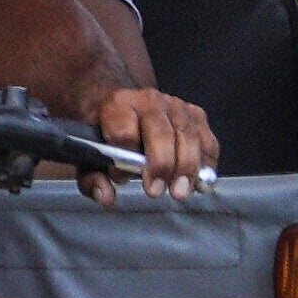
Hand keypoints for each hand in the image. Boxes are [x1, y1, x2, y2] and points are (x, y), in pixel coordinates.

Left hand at [94, 87, 220, 189]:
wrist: (126, 107)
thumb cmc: (108, 135)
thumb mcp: (90, 155)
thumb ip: (92, 178)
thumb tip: (105, 197)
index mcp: (118, 104)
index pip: (124, 131)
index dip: (123, 156)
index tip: (120, 177)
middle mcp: (149, 100)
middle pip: (160, 132)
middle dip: (160, 164)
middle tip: (155, 191)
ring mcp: (176, 105)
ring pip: (187, 136)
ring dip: (186, 167)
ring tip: (180, 192)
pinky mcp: (196, 115)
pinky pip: (207, 140)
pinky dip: (207, 162)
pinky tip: (200, 181)